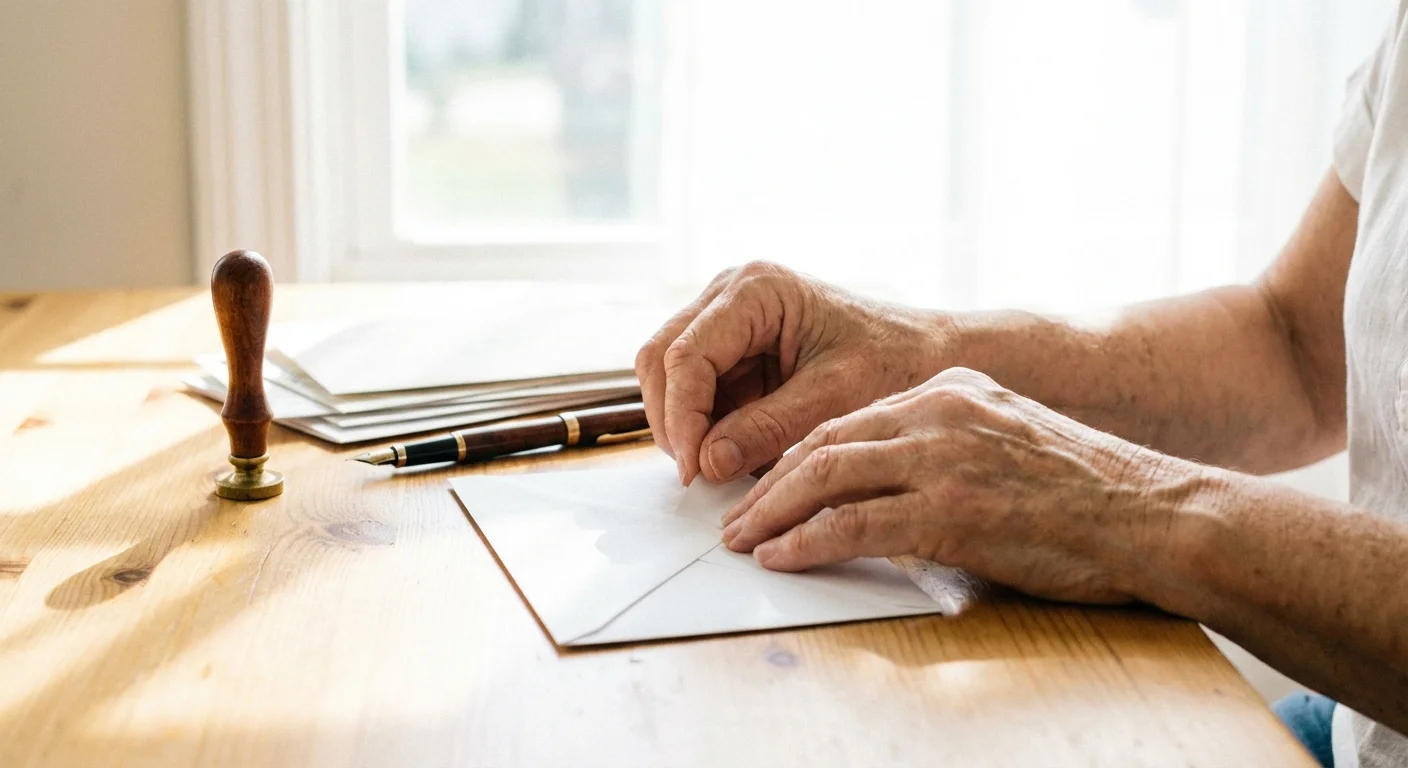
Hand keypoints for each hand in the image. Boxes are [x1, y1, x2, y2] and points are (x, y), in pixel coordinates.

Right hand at [635, 261, 946, 485]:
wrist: (924, 354)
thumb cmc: (892, 361)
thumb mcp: (834, 398)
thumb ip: (768, 428)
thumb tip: (707, 464)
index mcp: (756, 290)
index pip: (687, 355)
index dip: (682, 416)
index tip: (695, 470)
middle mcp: (729, 296)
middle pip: (661, 359)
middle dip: (673, 421)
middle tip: (697, 476)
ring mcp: (725, 321)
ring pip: (668, 376)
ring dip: (684, 426)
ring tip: (715, 470)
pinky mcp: (730, 351)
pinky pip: (695, 391)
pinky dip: (703, 427)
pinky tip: (730, 455)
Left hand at [719, 367, 1190, 604]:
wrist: (1155, 513)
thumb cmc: (1088, 489)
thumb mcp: (1010, 434)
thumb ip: (949, 441)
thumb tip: (891, 478)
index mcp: (953, 388)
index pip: (850, 419)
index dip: (798, 455)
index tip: (769, 482)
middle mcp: (941, 411)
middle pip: (826, 443)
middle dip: (771, 483)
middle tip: (738, 516)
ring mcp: (944, 458)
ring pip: (827, 477)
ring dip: (773, 512)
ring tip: (744, 539)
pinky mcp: (952, 510)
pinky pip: (854, 526)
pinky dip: (807, 542)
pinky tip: (782, 557)